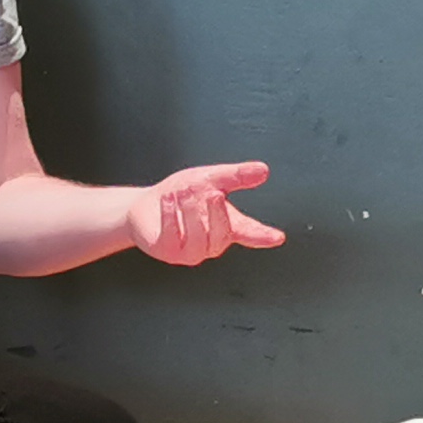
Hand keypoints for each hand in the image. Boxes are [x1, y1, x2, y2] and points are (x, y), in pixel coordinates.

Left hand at [128, 161, 288, 265]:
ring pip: (200, 237)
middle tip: (210, 192)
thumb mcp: (210, 178)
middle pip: (224, 233)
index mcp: (227, 226)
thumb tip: (263, 170)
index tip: (276, 237)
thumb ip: (236, 176)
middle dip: (216, 211)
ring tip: (183, 193)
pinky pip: (174, 235)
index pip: (250, 233)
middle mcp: (212, 243)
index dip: (263, 236)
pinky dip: (172, 215)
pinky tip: (168, 200)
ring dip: (191, 210)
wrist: (145, 206)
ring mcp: (191, 251)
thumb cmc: (181, 195)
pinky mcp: (169, 252)